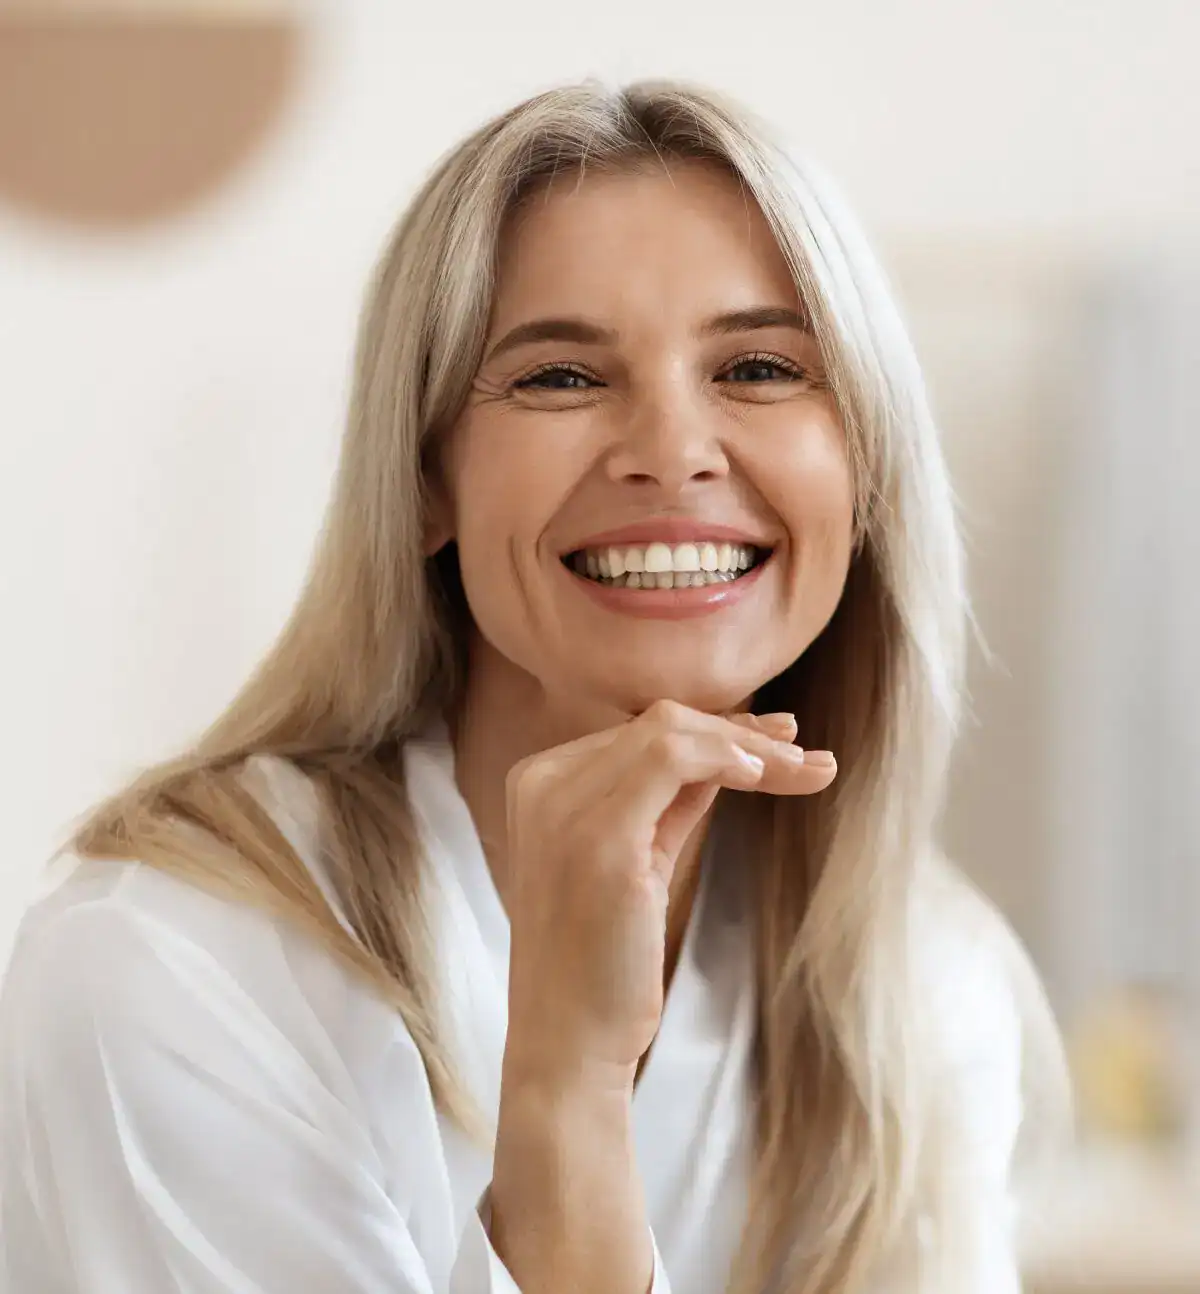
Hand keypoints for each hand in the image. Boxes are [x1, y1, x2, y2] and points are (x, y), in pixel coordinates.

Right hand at [501, 699, 836, 1085]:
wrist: (567, 1043)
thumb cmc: (601, 962)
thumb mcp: (633, 860)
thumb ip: (665, 802)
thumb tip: (727, 752)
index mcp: (540, 784)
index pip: (640, 732)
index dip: (715, 732)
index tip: (776, 744)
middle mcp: (542, 783)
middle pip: (660, 724)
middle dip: (743, 735)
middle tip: (807, 757)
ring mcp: (565, 807)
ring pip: (672, 732)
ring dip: (749, 746)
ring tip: (808, 767)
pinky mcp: (600, 838)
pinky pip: (672, 758)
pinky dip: (725, 756)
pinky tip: (764, 774)